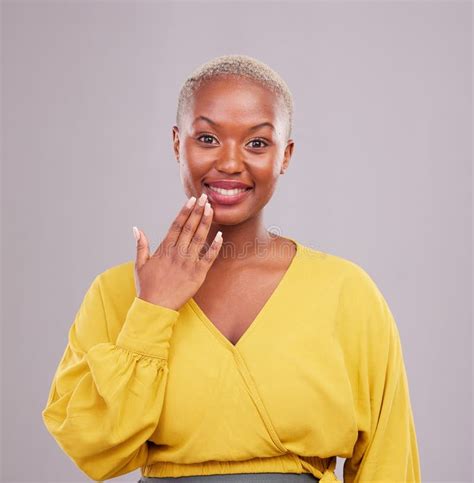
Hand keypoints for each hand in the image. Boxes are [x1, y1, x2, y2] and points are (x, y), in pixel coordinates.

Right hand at [132, 193, 222, 310]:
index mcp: (164, 249)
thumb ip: (141, 245)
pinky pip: (209, 257)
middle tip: (205, 197)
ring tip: (212, 209)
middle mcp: (177, 253)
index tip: (192, 200)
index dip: (185, 212)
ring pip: (199, 239)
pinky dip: (215, 246)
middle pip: (189, 228)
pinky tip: (220, 235)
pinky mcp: (198, 274)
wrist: (155, 307)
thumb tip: (136, 228)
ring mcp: (188, 263)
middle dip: (198, 211)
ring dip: (206, 223)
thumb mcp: (140, 265)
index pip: (176, 225)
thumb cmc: (147, 287)